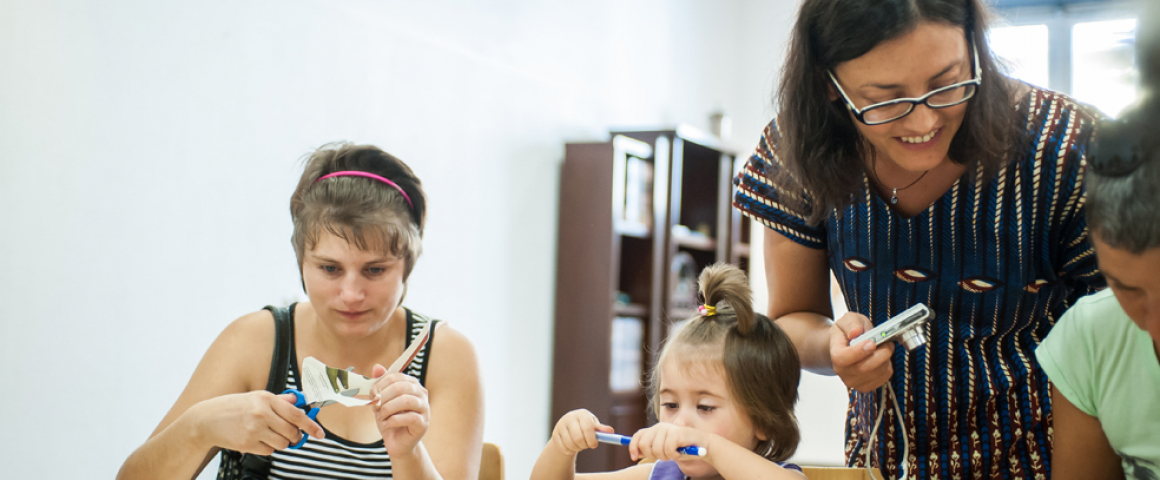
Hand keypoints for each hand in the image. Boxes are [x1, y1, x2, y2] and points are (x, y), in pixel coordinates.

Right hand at [191, 390, 323, 454]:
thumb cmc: (233, 407)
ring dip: (281, 442)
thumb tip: (298, 400)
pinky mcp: (247, 444)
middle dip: (295, 436)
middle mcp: (261, 414)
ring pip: (282, 443)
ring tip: (269, 434)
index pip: (296, 414)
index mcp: (266, 399)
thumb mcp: (256, 397)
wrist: (206, 420)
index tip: (320, 433)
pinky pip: (269, 451)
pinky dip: (268, 447)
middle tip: (292, 435)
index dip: (311, 425)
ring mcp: (254, 430)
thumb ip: (279, 400)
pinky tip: (257, 439)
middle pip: (292, 431)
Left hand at [371, 364, 429, 455]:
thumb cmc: (390, 420)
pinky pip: (409, 417)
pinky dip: (393, 421)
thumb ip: (380, 384)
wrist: (398, 443)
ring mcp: (425, 408)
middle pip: (400, 387)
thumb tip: (377, 366)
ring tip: (381, 417)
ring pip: (406, 401)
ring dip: (388, 409)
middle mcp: (421, 393)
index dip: (380, 385)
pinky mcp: (423, 423)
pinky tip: (387, 424)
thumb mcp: (382, 401)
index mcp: (411, 384)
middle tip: (375, 407)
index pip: (395, 377)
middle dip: (383, 397)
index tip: (372, 395)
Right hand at [550, 409, 613, 455]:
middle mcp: (570, 418)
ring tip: (580, 445)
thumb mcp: (593, 426)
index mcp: (582, 414)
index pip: (587, 427)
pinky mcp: (555, 434)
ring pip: (570, 444)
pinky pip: (563, 448)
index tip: (594, 445)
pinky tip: (572, 447)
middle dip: (584, 445)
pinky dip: (570, 451)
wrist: (568, 427)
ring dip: (577, 448)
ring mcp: (561, 425)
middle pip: (578, 437)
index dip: (591, 438)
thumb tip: (611, 431)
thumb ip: (601, 429)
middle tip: (587, 446)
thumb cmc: (585, 426)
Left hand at [629, 423, 711, 462]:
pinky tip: (681, 451)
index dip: (632, 446)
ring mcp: (667, 429)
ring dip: (666, 457)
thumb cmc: (684, 449)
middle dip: (652, 455)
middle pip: (644, 445)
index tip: (633, 457)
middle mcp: (660, 427)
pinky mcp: (675, 433)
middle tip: (665, 456)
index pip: (638, 435)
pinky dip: (674, 455)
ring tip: (675, 453)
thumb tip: (635, 453)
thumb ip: (651, 448)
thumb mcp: (664, 449)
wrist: (703, 445)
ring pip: (656, 450)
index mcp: (655, 429)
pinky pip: (668, 450)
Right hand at [830, 312, 894, 391]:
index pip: (842, 358)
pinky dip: (887, 367)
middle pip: (863, 368)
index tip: (872, 343)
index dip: (858, 352)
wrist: (846, 346)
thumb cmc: (848, 333)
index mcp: (835, 353)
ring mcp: (853, 381)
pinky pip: (883, 378)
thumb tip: (856, 332)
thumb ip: (851, 324)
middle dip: (880, 354)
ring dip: (886, 359)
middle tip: (887, 343)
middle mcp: (841, 371)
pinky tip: (882, 359)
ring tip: (884, 348)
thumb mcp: (848, 320)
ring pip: (876, 373)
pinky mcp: (865, 386)